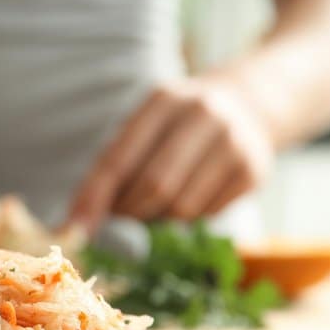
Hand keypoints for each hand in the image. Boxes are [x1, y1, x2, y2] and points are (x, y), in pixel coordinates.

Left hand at [66, 76, 274, 231]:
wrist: (251, 104)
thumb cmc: (178, 124)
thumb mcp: (146, 126)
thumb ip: (114, 167)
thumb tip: (79, 223)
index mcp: (163, 100)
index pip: (119, 158)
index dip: (94, 198)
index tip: (75, 229)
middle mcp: (202, 114)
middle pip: (154, 186)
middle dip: (129, 214)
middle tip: (118, 223)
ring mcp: (233, 142)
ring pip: (181, 207)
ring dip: (157, 221)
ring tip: (151, 211)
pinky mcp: (254, 171)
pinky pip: (207, 214)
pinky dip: (187, 220)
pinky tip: (186, 202)